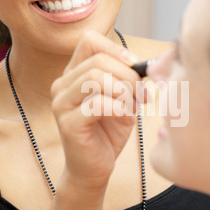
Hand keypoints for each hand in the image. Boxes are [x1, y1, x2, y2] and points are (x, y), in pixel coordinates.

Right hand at [51, 31, 145, 191]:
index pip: (89, 41)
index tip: (135, 66)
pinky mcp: (68, 123)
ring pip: (94, 78)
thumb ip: (128, 81)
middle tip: (142, 94)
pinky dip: (118, 108)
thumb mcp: (122, 100)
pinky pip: (96, 103)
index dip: (116, 50)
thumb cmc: (109, 132)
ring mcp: (61, 104)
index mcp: (74, 75)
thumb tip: (147, 65)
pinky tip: (125, 117)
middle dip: (128, 75)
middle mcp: (62, 85)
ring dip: (123, 91)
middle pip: (98, 61)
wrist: (95, 168)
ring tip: (134, 106)